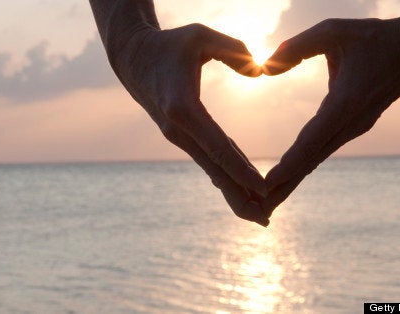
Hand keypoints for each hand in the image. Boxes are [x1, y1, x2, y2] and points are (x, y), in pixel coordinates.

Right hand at [110, 24, 268, 224]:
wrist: (133, 59)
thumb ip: (234, 50)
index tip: (264, 190)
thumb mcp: (201, 36)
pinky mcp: (181, 136)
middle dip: (240, 198)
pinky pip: (208, 160)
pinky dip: (225, 178)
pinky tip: (240, 192)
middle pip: (214, 170)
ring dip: (234, 194)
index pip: (219, 146)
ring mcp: (178, 136)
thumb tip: (260, 72)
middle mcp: (179, 130)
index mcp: (183, 108)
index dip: (242, 170)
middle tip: (265, 222)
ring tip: (259, 216)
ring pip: (211, 170)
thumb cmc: (169, 44)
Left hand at [261, 16, 399, 211]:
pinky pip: (319, 152)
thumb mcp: (334, 31)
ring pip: (314, 161)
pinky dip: (299, 168)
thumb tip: (265, 67)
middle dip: (283, 187)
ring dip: (289, 184)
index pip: (312, 138)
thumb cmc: (373, 37)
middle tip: (257, 212)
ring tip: (264, 207)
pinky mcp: (350, 128)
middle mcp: (349, 124)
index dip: (290, 162)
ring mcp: (351, 129)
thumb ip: (298, 47)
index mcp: (346, 103)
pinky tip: (283, 182)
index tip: (268, 184)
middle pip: (310, 161)